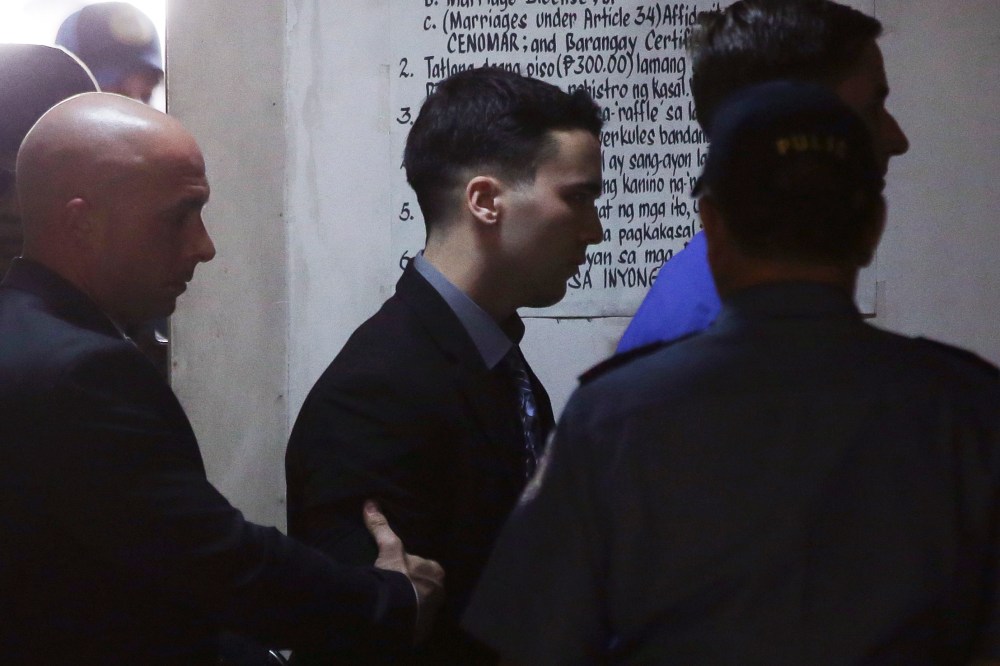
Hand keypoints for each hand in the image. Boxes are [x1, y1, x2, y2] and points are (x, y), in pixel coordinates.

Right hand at [363, 501, 444, 643]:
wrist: (393, 612)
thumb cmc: (396, 576)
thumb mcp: (389, 549)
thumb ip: (381, 527)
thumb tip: (371, 503)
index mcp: (436, 572)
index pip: (427, 568)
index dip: (412, 569)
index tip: (399, 572)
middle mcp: (439, 592)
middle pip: (426, 588)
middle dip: (413, 589)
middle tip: (394, 589)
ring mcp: (432, 614)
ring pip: (421, 607)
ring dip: (410, 606)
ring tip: (391, 606)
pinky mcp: (422, 631)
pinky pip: (414, 625)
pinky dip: (406, 623)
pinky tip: (392, 621)